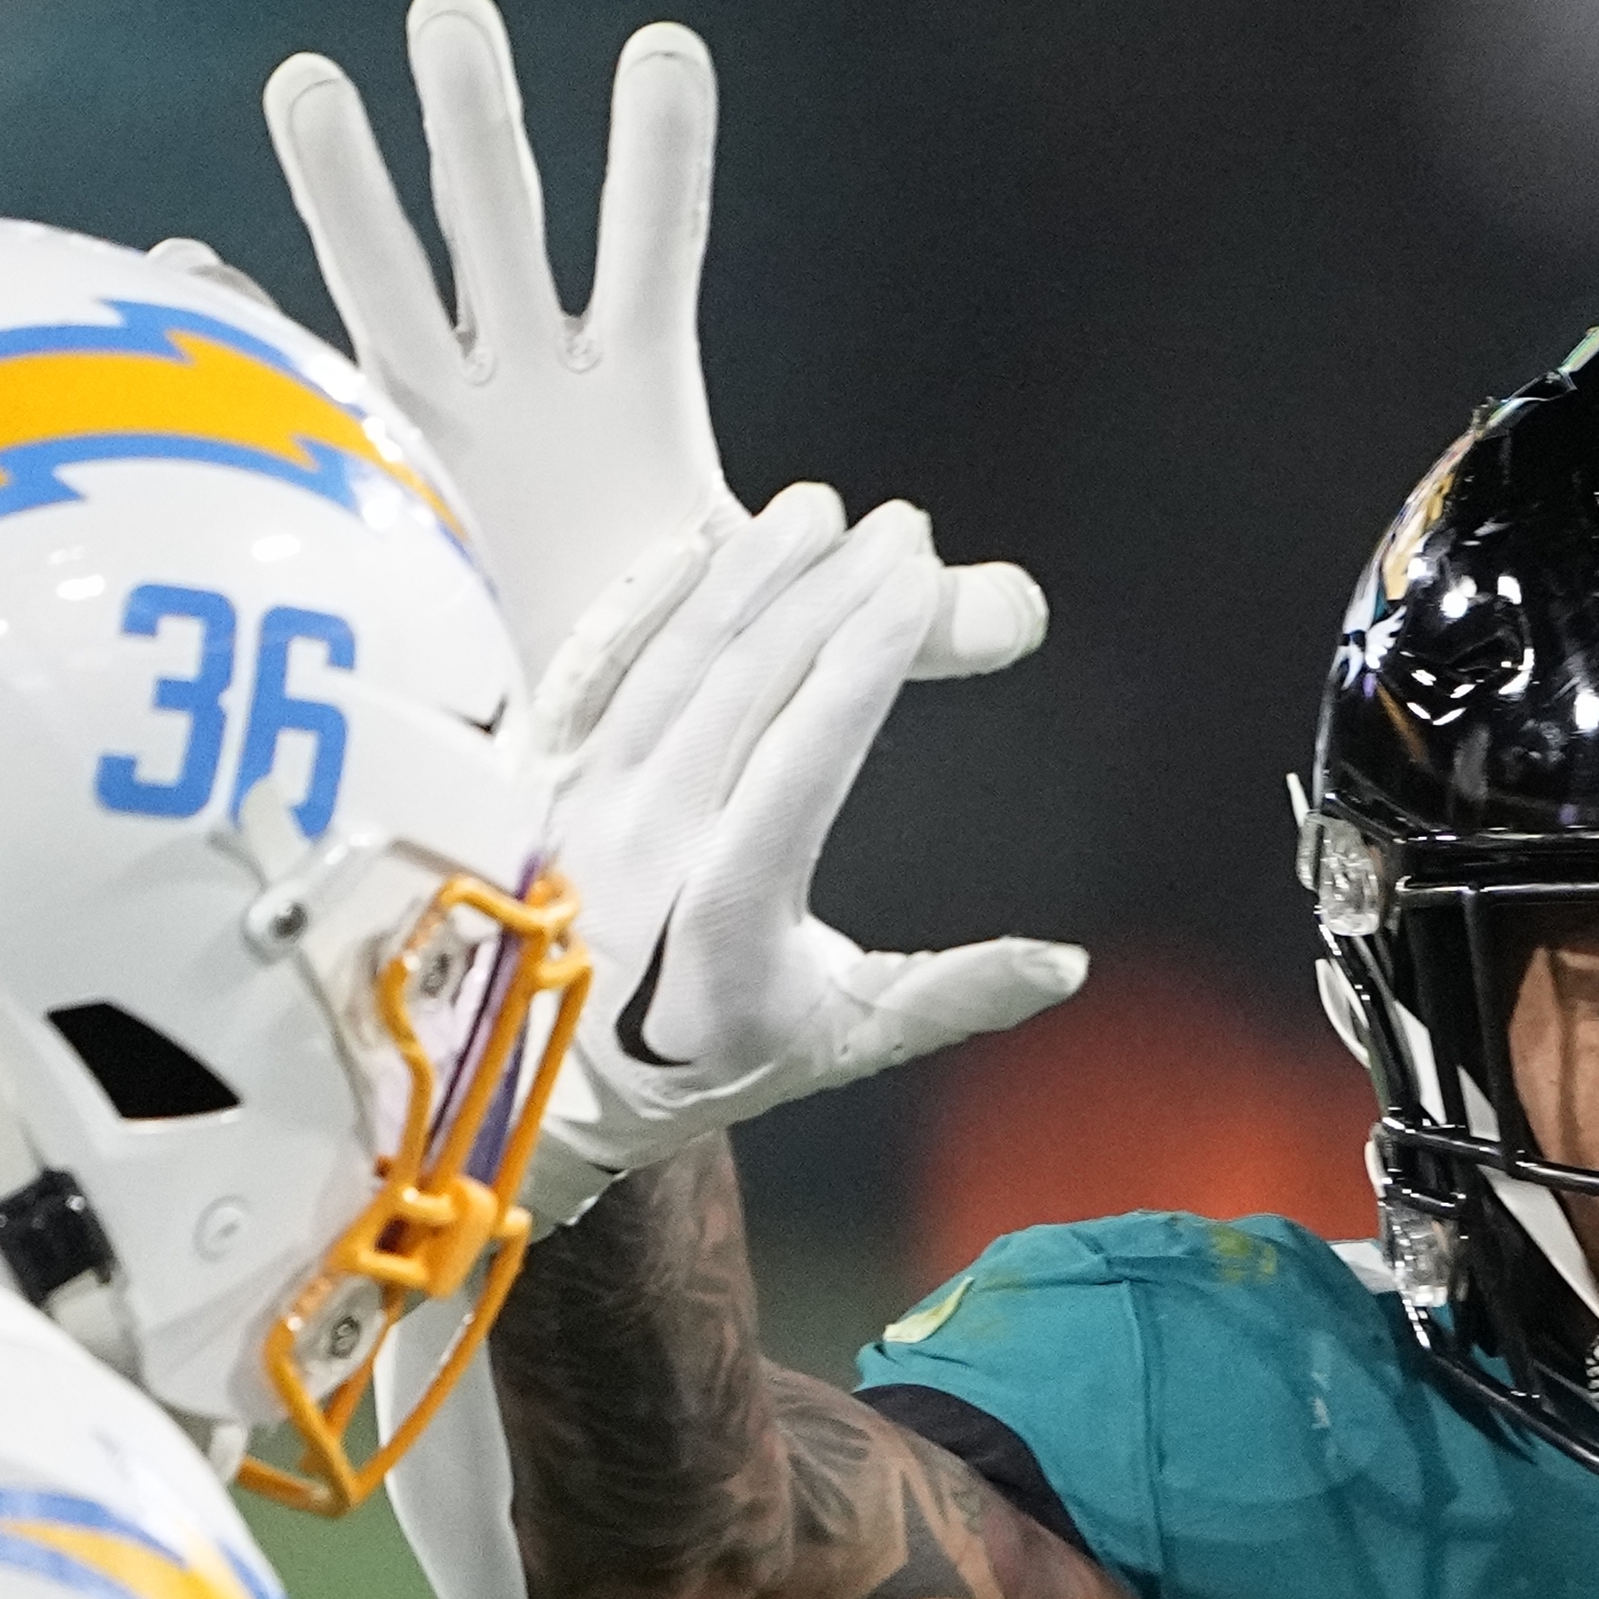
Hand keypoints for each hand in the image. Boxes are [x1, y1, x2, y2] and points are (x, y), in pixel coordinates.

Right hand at [265, 0, 1042, 694]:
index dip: (657, 158)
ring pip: (383, 279)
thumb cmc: (676, 666)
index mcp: (631, 393)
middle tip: (453, 12)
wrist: (566, 749)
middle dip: (475, 124)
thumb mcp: (789, 632)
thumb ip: (908, 626)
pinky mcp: (360, 478)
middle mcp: (524, 379)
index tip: (665, 52)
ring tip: (310, 82)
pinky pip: (290, 390)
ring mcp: (431, 420)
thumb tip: (1022, 613)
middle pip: (499, 224)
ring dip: (343, 187)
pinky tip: (187, 272)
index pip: (652, 248)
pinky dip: (238, 335)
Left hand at [511, 482, 1085, 1222]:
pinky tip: (701, 543)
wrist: (535, 1087)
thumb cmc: (693, 1065)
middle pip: (747, 684)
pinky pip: (596, 664)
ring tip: (818, 511)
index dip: (864, 657)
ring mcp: (582, 800)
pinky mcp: (540, 775)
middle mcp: (646, 843)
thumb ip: (949, 997)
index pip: (805, 755)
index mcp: (726, 913)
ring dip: (749, 572)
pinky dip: (650, 594)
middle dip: (830, 590)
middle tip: (900, 528)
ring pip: (674, 658)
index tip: (918, 581)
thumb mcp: (833, 1046)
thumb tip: (1064, 964)